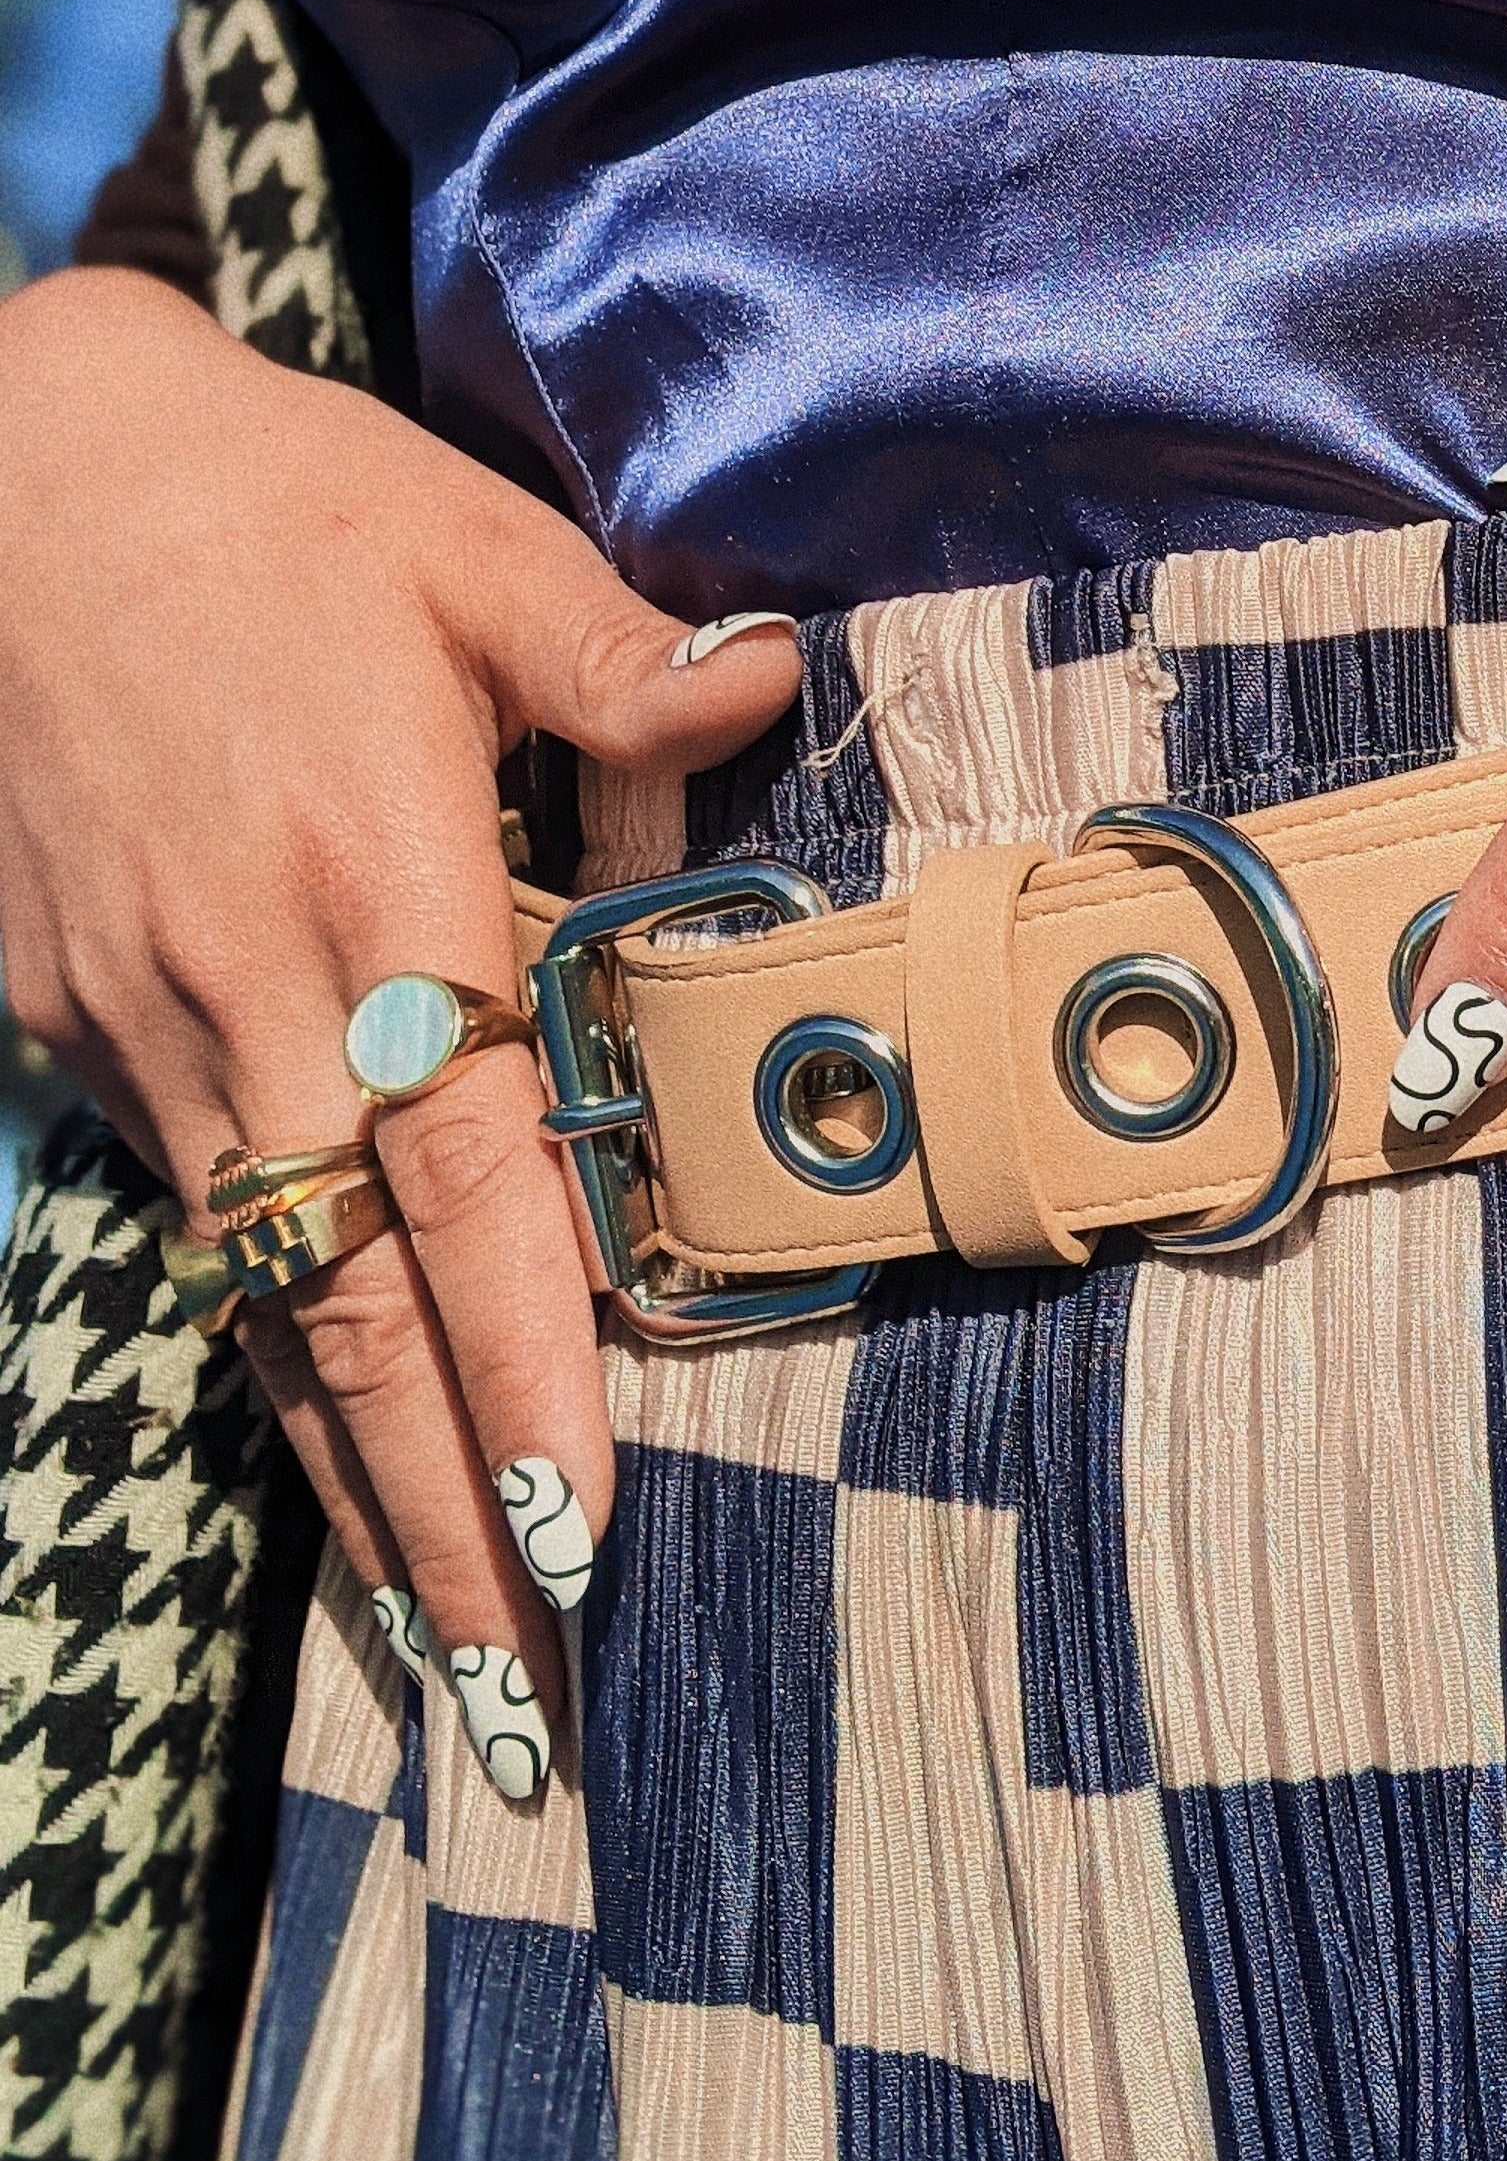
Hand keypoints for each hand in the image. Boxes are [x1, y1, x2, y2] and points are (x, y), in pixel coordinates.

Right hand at [0, 271, 797, 1792]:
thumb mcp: (471, 542)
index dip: (527, 1357)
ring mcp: (139, 1018)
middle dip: (435, 1511)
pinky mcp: (66, 1021)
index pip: (470, 1170)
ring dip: (345, 1478)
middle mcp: (249, 983)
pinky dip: (258, 1351)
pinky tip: (324, 1445)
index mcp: (377, 871)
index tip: (586, 1516)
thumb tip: (776, 684)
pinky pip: (187, 1220)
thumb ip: (627, 655)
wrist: (12, 469)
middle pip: (346, 1299)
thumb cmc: (270, 504)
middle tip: (517, 1692)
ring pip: (259, 1297)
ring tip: (434, 1642)